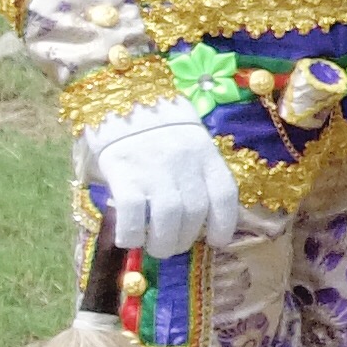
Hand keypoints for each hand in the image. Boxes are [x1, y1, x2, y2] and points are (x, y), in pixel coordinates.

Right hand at [82, 97, 239, 257]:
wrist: (121, 99)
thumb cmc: (157, 130)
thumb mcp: (189, 145)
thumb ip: (196, 176)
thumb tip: (194, 221)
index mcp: (206, 155)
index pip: (225, 196)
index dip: (225, 225)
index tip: (217, 240)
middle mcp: (185, 163)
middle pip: (195, 213)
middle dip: (184, 239)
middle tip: (171, 246)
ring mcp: (155, 168)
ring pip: (168, 218)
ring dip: (162, 243)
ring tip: (154, 247)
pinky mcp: (124, 172)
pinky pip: (133, 212)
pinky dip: (132, 233)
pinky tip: (129, 239)